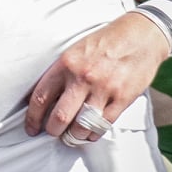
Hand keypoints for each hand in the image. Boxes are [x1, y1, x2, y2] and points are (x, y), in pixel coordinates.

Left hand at [25, 12, 170, 144]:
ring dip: (74, 136)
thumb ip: (60, 73)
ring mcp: (103, 88)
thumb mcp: (75, 51)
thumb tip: (43, 100)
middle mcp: (82, 77)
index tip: (31, 128)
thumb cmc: (104, 43)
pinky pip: (104, 124)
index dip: (33, 118)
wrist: (140, 35)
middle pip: (60, 117)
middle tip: (53, 133)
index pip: (41, 97)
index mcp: (65, 64)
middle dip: (53, 131)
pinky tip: (90, 133)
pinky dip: (94, 133)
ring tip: (72, 136)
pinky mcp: (122, 97)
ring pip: (81, 125)